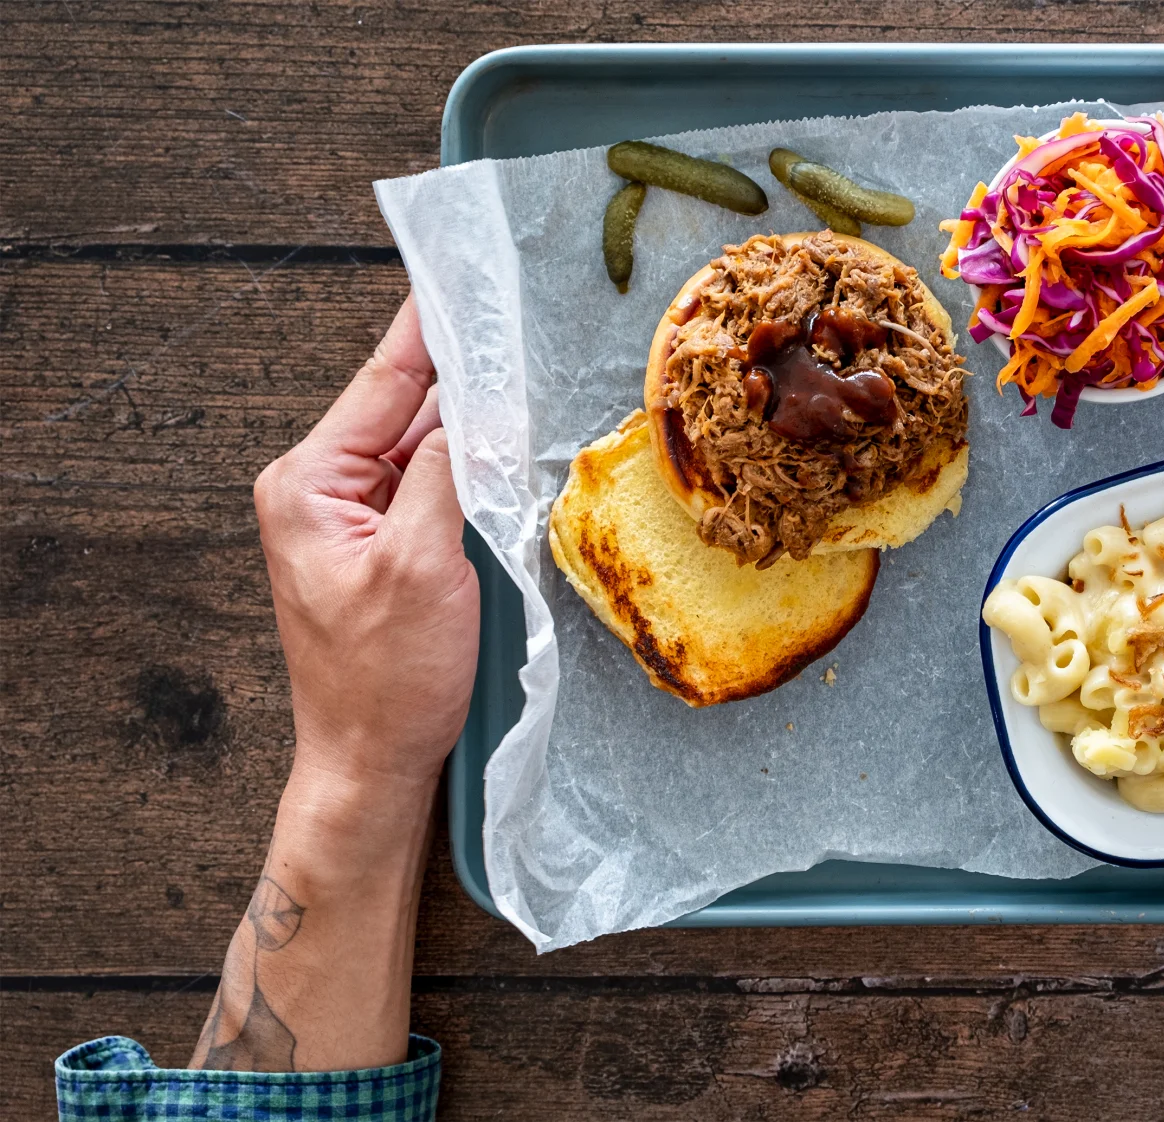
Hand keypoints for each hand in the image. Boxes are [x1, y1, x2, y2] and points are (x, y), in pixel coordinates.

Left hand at [253, 295, 478, 795]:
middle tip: (519, 320)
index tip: (456, 273)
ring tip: (526, 380)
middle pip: (404, 407)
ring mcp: (349, 519)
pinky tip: (506, 450)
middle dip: (462, 372)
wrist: (372, 763)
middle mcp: (318, 490)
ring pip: (423, 447)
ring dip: (472, 424)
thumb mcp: (424, 566)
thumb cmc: (387, 682)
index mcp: (308, 483)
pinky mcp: (381, 547)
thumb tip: (469, 407)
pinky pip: (430, 487)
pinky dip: (468, 469)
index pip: (382, 383)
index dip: (428, 328)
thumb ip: (445, 473)